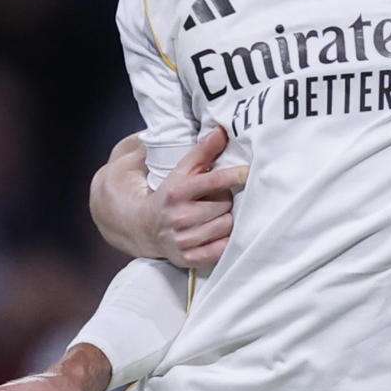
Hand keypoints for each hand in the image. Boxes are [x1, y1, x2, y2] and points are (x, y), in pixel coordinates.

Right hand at [149, 125, 245, 271]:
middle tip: (220, 198)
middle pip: (224, 205)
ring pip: (226, 226)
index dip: (234, 175)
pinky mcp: (188, 259)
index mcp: (176, 191)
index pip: (213, 182)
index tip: (247, 172)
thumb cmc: (170, 194)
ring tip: (219, 215)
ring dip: (227, 219)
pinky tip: (220, 233)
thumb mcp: (181, 170)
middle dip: (227, 200)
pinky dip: (225, 241)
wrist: (144, 227)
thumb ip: (202, 150)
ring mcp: (183, 240)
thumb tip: (222, 131)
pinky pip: (221, 249)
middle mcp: (179, 216)